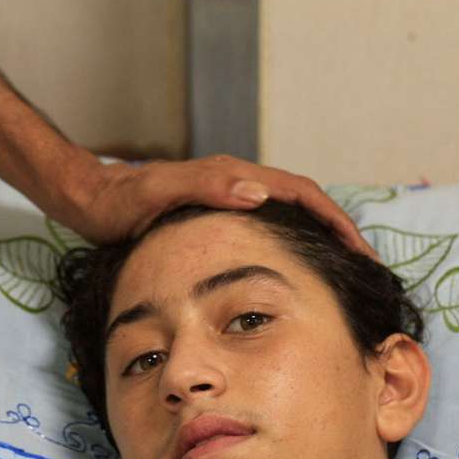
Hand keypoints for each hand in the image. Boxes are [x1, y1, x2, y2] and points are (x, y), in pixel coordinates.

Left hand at [63, 155, 377, 260]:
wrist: (91, 201)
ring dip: (320, 247)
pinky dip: (291, 253)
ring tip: (342, 280)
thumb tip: (259, 191)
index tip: (362, 253)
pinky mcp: (220, 221)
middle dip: (341, 237)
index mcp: (235, 178)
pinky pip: (269, 234)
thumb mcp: (158, 192)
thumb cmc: (120, 201)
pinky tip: (294, 280)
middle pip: (307, 209)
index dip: (337, 223)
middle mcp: (239, 186)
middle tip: (367, 274)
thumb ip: (206, 186)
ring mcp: (231, 203)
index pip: (304, 195)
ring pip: (291, 223)